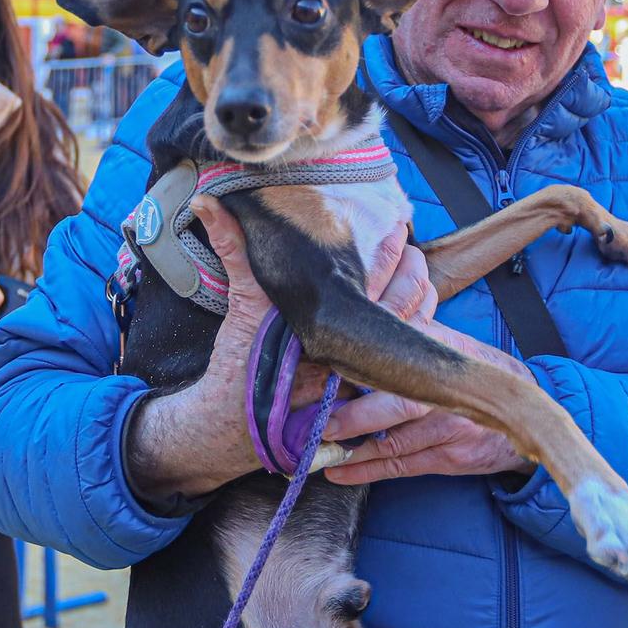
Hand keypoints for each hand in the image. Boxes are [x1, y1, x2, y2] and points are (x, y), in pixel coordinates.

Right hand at [124, 199, 421, 500]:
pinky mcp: (364, 395)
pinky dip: (414, 339)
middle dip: (413, 273)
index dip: (390, 252)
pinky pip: (404, 365)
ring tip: (418, 277)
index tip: (398, 228)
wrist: (232, 428)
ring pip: (409, 337)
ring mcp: (360, 377)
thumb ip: (232, 248)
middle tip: (412, 248)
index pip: (372, 280)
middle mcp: (349, 352)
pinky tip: (415, 318)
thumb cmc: (236, 369)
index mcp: (324, 325)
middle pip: (401, 307)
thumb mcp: (240, 307)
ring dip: (420, 303)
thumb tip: (207, 200)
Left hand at [322, 317, 537, 485]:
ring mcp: (450, 426)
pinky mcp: (450, 457)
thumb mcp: (448, 342)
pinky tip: (339, 473)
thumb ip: (408, 331)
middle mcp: (446, 391)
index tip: (321, 372)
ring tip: (316, 451)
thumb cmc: (472, 370)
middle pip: (396, 403)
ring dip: (352, 450)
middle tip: (317, 422)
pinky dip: (367, 472)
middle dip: (354, 415)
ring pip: (394, 442)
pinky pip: (402, 466)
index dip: (355, 367)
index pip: (394, 358)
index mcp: (440, 354)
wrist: (524, 407)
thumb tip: (355, 319)